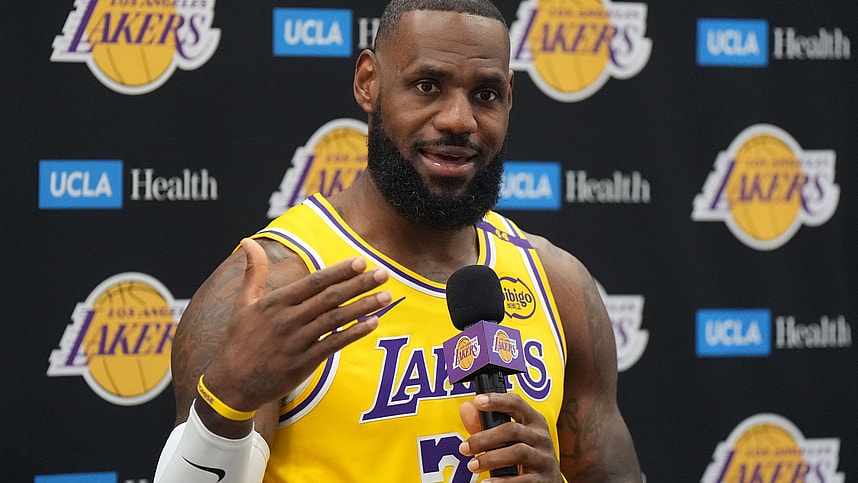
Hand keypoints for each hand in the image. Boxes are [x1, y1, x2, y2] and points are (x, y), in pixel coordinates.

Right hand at [202, 238, 390, 413]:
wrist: (231, 384)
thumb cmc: (239, 340)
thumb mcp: (243, 303)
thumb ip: (253, 271)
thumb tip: (248, 240)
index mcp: (275, 302)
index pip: (314, 281)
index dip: (339, 271)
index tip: (361, 261)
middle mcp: (288, 320)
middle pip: (330, 298)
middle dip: (359, 284)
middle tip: (384, 273)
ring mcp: (297, 342)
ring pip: (336, 320)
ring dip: (364, 307)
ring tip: (387, 296)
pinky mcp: (303, 363)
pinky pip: (334, 344)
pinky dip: (354, 333)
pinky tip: (373, 323)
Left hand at [459, 393, 563, 481]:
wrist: (548, 482)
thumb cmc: (525, 455)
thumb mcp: (510, 438)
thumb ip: (486, 424)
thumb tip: (466, 408)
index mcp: (534, 421)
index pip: (516, 403)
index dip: (497, 400)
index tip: (477, 401)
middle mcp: (541, 437)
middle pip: (512, 430)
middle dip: (484, 438)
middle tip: (464, 448)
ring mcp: (544, 458)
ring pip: (518, 452)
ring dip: (491, 459)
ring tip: (473, 465)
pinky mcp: (544, 479)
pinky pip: (522, 479)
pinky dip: (502, 481)